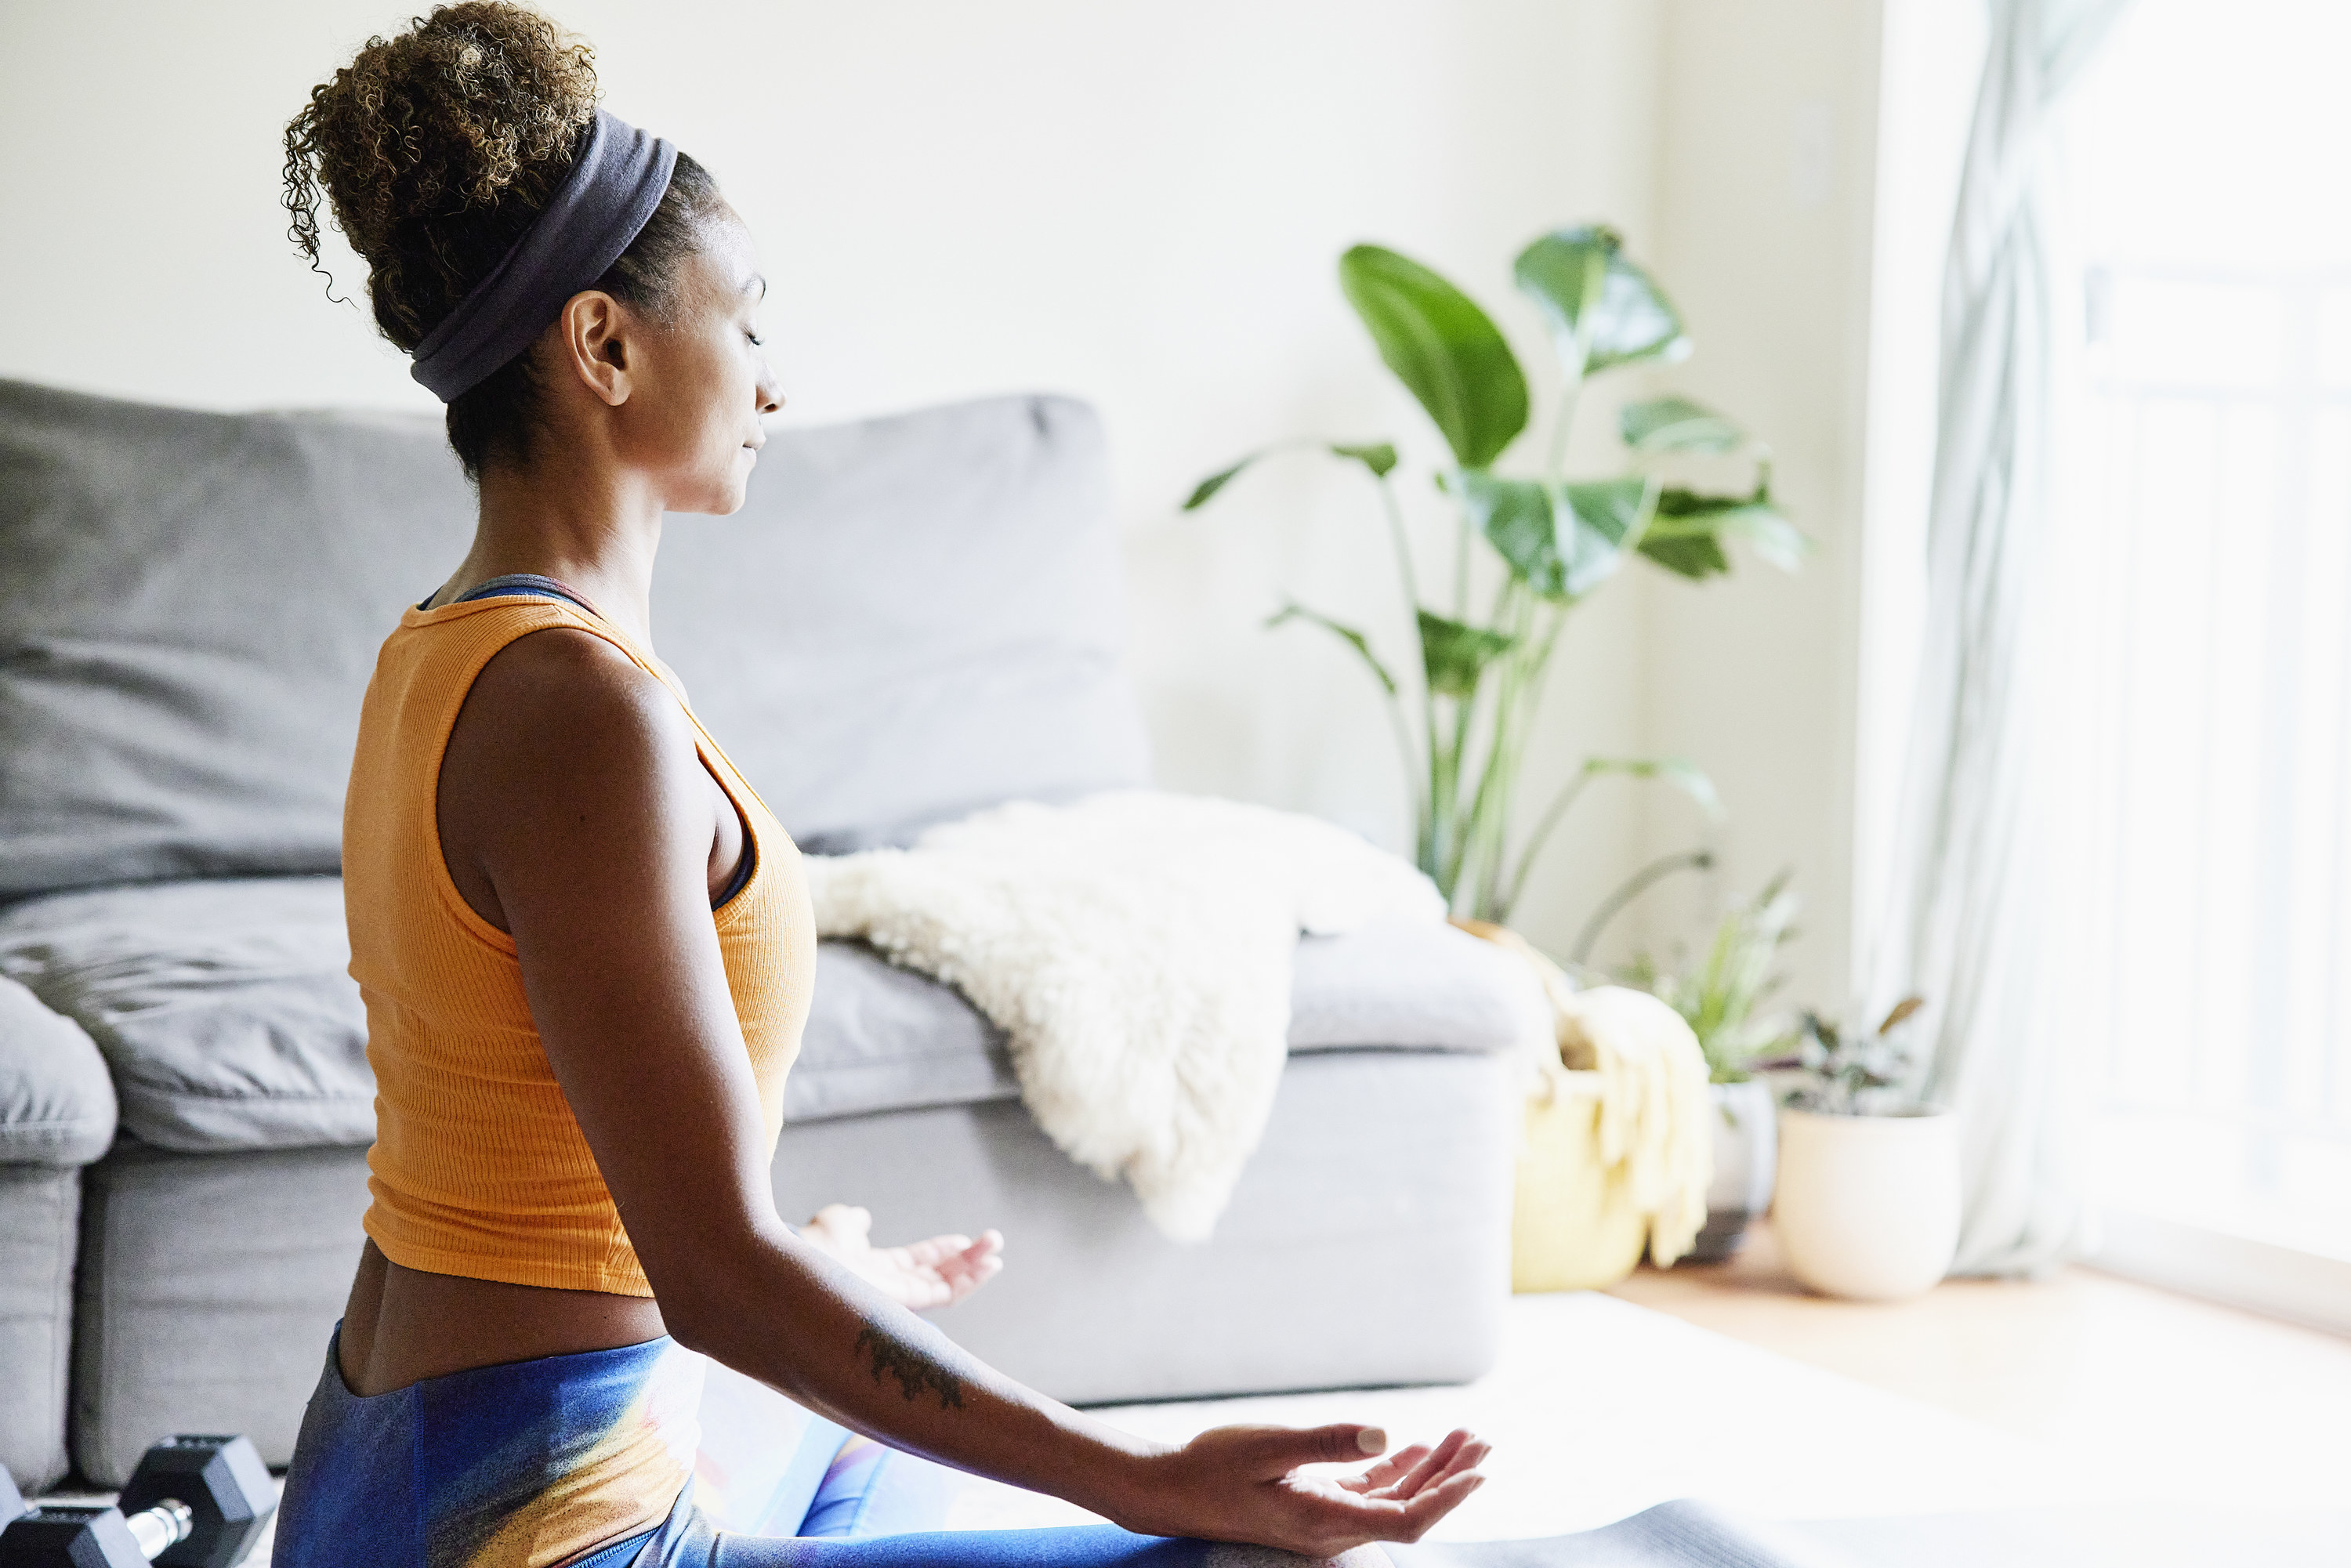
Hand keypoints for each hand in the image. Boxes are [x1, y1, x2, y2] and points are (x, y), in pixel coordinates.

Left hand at [799, 1203, 1002, 1310]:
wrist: (798, 1261)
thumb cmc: (810, 1245)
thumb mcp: (836, 1224)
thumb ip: (853, 1222)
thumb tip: (863, 1216)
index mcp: (875, 1271)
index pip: (916, 1264)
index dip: (941, 1252)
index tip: (964, 1239)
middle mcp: (889, 1289)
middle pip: (936, 1276)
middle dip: (966, 1261)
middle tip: (993, 1242)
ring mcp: (897, 1298)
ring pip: (945, 1287)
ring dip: (974, 1270)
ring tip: (997, 1251)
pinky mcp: (904, 1303)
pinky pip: (944, 1296)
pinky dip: (968, 1281)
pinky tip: (987, 1265)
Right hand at [1111, 1423, 1487, 1554]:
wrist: (1170, 1491)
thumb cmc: (1213, 1466)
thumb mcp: (1269, 1446)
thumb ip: (1328, 1443)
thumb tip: (1386, 1435)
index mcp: (1325, 1521)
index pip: (1407, 1519)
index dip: (1448, 1497)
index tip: (1480, 1469)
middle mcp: (1332, 1529)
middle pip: (1410, 1511)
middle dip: (1450, 1478)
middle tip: (1482, 1440)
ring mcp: (1324, 1520)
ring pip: (1393, 1501)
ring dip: (1429, 1471)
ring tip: (1462, 1437)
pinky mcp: (1314, 1506)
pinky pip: (1369, 1494)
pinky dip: (1397, 1471)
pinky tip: (1416, 1447)